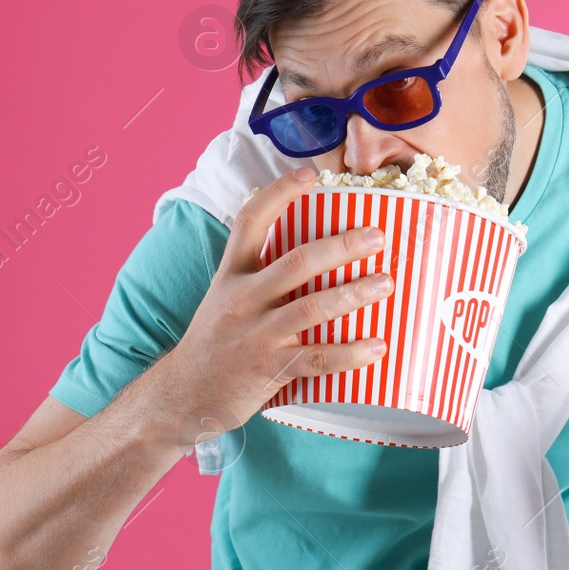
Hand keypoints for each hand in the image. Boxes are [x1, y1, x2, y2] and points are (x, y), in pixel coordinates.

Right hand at [151, 166, 392, 445]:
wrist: (183, 394)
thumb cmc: (214, 343)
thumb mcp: (225, 298)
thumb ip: (260, 277)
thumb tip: (314, 256)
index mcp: (232, 274)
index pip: (252, 220)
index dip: (281, 193)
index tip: (311, 175)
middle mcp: (243, 298)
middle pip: (297, 262)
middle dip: (341, 246)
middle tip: (377, 236)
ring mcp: (256, 334)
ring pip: (311, 308)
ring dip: (353, 294)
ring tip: (386, 284)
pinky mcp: (269, 369)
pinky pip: (317, 358)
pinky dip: (350, 353)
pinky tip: (377, 346)